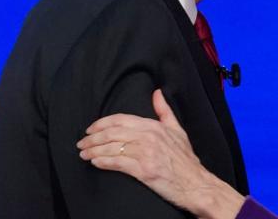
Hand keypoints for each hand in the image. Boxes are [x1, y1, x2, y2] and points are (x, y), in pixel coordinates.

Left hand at [77, 90, 244, 218]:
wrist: (196, 184)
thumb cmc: (186, 160)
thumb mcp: (178, 130)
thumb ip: (164, 111)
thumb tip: (157, 93)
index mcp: (154, 126)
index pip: (121, 119)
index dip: (102, 123)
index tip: (90, 129)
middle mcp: (149, 137)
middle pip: (113, 133)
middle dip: (93, 138)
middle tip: (81, 144)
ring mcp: (147, 153)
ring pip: (113, 147)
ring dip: (94, 150)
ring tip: (84, 154)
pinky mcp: (144, 170)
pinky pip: (118, 163)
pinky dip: (104, 162)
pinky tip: (95, 162)